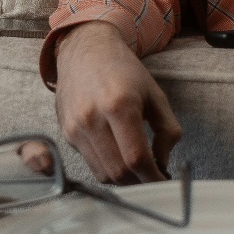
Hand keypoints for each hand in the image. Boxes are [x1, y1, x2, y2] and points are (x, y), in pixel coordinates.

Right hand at [52, 21, 182, 183]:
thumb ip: (167, 130)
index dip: (153, 177)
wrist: (85, 51)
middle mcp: (92, 118)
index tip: (164, 182)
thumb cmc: (124, 71)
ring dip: (123, 179)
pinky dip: (107, 168)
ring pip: (102, 174)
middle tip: (153, 177)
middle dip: (140, 182)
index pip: (136, 158)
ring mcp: (75, 128)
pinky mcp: (66, 133)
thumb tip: (163, 162)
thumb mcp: (156, 95)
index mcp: (119, 105)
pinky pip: (89, 163)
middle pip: (118, 172)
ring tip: (138, 170)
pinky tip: (119, 157)